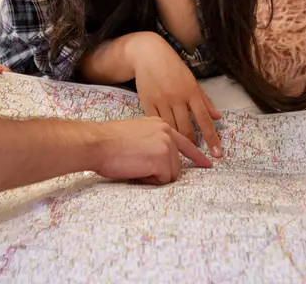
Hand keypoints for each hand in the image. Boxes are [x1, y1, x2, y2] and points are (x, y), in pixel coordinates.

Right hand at [90, 117, 212, 184]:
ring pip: (171, 174)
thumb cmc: (109, 143)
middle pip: (175, 164)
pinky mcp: (162, 158)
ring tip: (135, 165)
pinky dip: (149, 180)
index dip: (197, 156)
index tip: (207, 164)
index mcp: (160, 124)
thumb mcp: (137, 135)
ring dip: (153, 176)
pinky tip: (136, 169)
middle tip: (136, 164)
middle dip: (159, 172)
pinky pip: (163, 180)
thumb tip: (161, 160)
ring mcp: (166, 144)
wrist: (97, 143)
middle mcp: (167, 132)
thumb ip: (153, 142)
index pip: (184, 142)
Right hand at [130, 33, 223, 156]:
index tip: (218, 154)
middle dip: (193, 143)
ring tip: (181, 148)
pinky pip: (157, 123)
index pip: (205, 119)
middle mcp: (177, 97)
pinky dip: (163, 131)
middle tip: (197, 153)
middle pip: (187, 128)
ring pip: (172, 128)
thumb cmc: (172, 67)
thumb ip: (204, 100)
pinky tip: (165, 137)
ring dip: (178, 140)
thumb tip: (218, 117)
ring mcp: (161, 100)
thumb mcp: (191, 80)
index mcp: (191, 91)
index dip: (212, 138)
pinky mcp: (147, 103)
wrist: (148, 54)